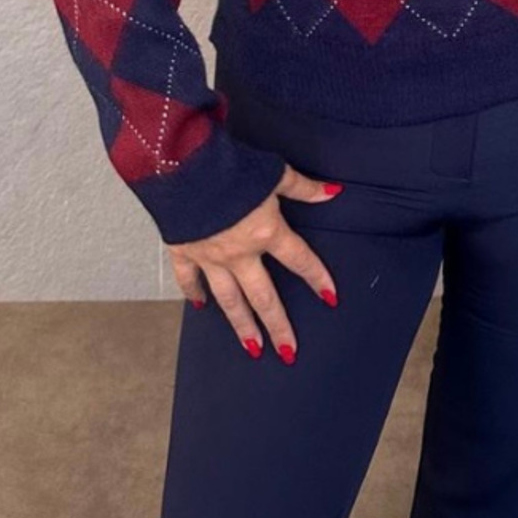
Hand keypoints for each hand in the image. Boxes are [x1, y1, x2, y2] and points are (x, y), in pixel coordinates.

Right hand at [166, 163, 342, 363]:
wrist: (185, 165)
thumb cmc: (231, 166)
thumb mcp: (274, 173)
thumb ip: (303, 188)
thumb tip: (333, 192)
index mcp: (266, 232)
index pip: (300, 260)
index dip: (317, 278)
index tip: (330, 298)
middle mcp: (240, 253)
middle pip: (264, 297)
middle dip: (278, 326)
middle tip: (288, 352)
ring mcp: (211, 257)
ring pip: (229, 299)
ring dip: (242, 325)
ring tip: (253, 348)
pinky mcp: (184, 251)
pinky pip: (189, 280)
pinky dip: (193, 293)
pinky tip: (200, 307)